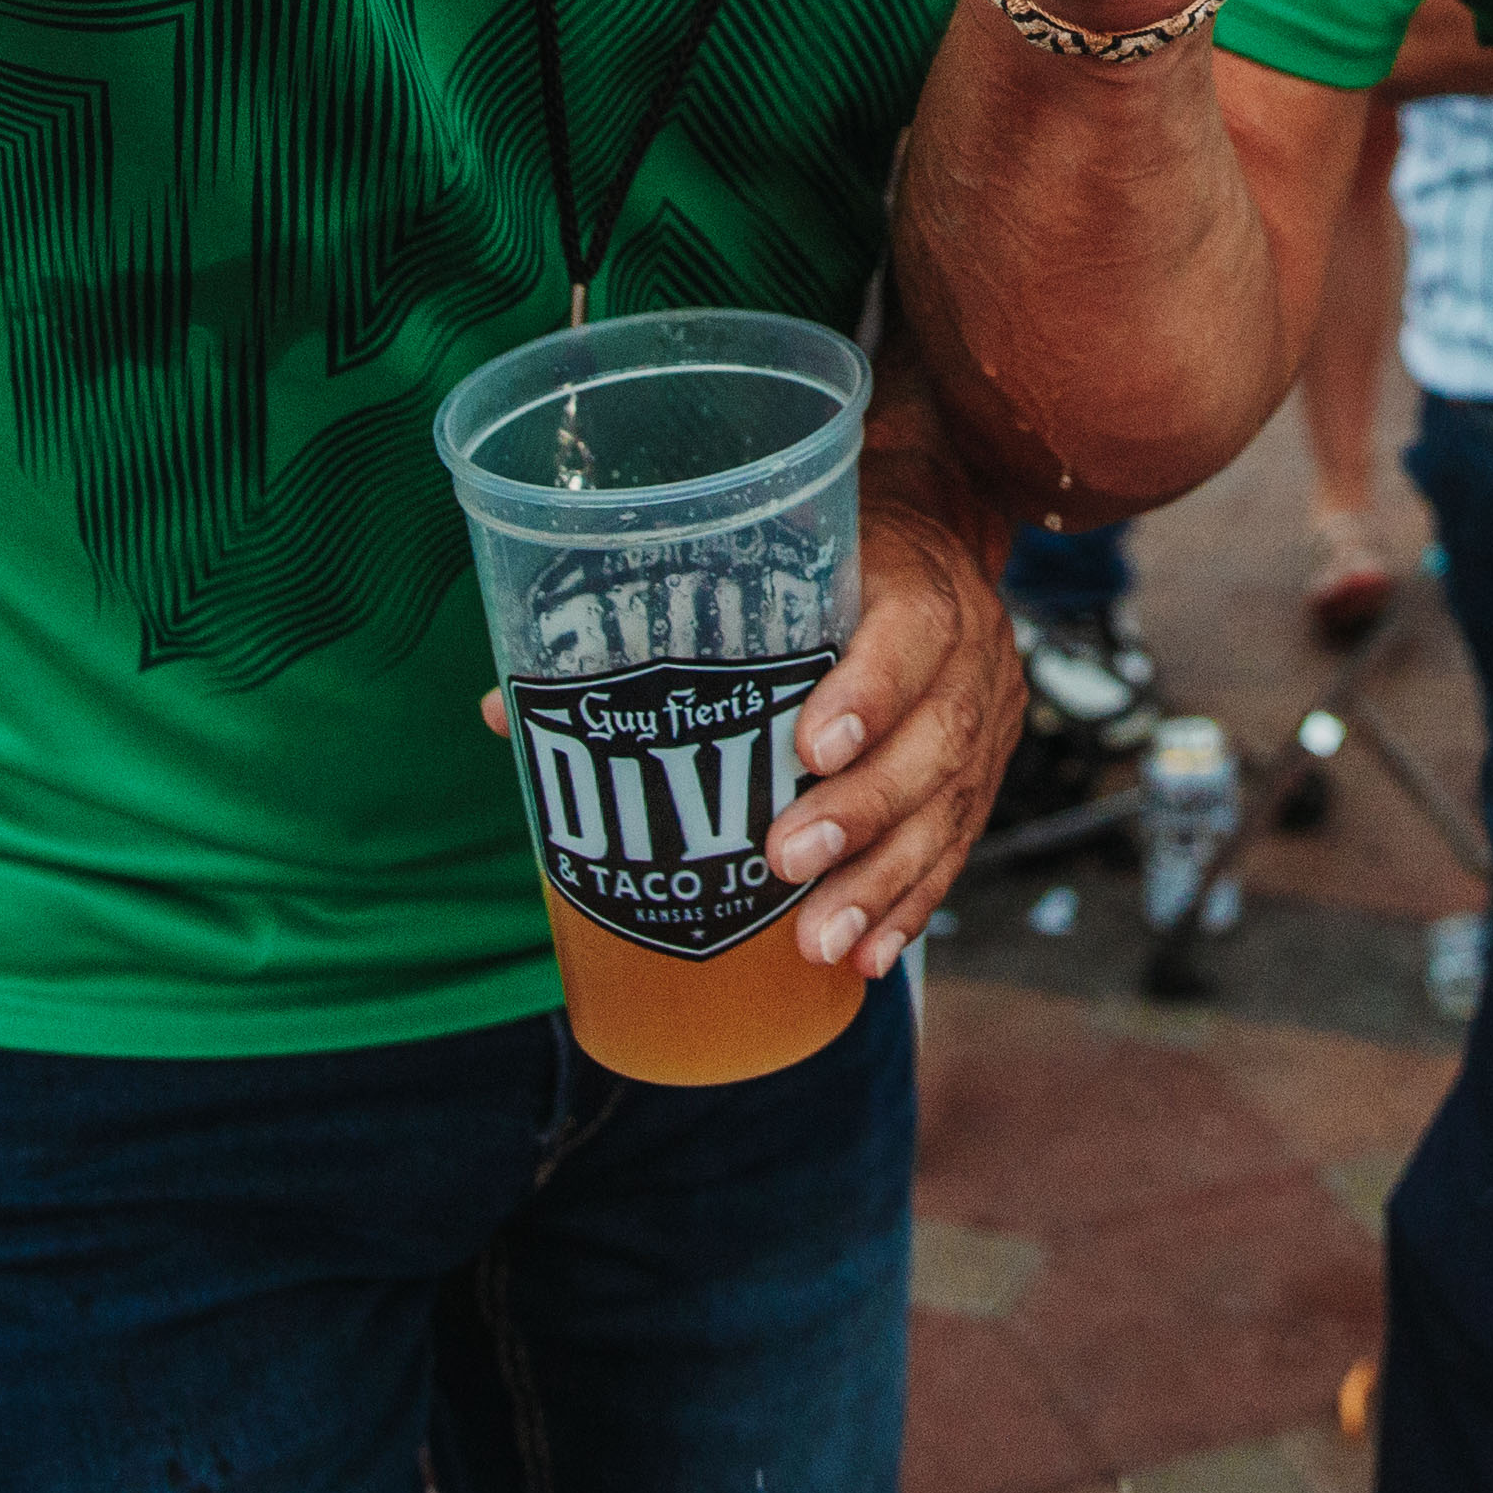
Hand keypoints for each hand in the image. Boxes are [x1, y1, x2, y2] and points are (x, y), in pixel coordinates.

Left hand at [460, 426, 1022, 978]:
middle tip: (784, 860)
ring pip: (948, 808)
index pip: (909, 632)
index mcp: (914, 581)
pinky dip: (909, 905)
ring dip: (881, 881)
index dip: (868, 692)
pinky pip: (955, 848)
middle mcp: (967, 654)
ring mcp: (986, 720)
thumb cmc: (824, 551)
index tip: (808, 746)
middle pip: (934, 738)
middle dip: (861, 809)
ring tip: (818, 940)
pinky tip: (865, 957)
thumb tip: (506, 713)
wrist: (933, 535)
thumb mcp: (764, 553)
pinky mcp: (983, 775)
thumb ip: (652, 622)